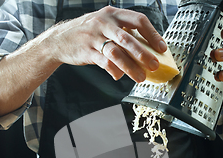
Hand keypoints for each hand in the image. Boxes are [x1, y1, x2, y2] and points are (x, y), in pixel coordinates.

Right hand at [44, 6, 166, 82]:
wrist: (60, 39)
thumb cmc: (90, 33)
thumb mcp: (107, 25)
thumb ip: (125, 34)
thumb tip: (149, 50)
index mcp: (114, 14)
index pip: (139, 20)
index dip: (153, 34)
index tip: (162, 48)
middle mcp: (104, 23)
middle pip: (128, 38)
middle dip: (143, 54)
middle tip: (154, 65)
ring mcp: (94, 36)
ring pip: (116, 53)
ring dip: (131, 67)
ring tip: (141, 77)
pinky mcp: (87, 51)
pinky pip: (104, 62)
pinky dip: (114, 70)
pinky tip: (119, 76)